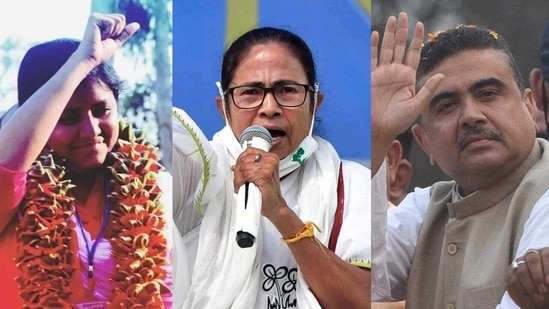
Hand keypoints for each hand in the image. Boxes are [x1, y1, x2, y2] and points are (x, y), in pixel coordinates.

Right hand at [75, 12, 139, 66]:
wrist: (91, 58)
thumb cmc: (101, 52)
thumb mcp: (117, 41)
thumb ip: (125, 33)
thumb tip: (137, 24)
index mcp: (103, 20)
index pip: (122, 20)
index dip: (119, 32)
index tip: (107, 39)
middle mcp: (99, 16)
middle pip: (121, 18)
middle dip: (117, 31)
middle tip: (104, 38)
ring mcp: (96, 16)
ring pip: (118, 20)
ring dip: (113, 32)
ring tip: (101, 37)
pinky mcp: (94, 18)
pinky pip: (112, 22)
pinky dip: (109, 32)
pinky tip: (99, 36)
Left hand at [232, 149, 285, 215]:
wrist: (274, 205)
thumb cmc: (268, 192)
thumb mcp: (261, 174)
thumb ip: (250, 167)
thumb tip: (235, 165)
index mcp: (271, 157)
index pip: (250, 151)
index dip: (240, 160)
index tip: (238, 168)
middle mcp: (270, 160)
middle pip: (245, 159)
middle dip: (237, 170)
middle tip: (238, 179)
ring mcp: (268, 167)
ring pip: (243, 168)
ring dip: (237, 178)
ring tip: (239, 184)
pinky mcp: (264, 175)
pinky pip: (245, 175)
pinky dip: (239, 182)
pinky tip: (240, 187)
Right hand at [370, 12, 443, 173]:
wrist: (378, 129)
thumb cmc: (397, 122)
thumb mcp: (417, 106)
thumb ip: (428, 89)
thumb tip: (442, 75)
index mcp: (408, 78)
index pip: (413, 53)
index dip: (416, 39)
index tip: (420, 25)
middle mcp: (395, 73)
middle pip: (400, 46)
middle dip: (402, 30)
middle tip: (404, 15)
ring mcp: (382, 74)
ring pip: (387, 48)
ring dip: (389, 34)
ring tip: (393, 19)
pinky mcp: (371, 77)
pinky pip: (372, 58)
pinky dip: (374, 46)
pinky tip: (376, 34)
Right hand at [506, 248, 548, 307]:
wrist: (541, 296)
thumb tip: (547, 281)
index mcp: (545, 254)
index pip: (546, 255)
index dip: (547, 268)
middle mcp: (531, 256)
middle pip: (532, 260)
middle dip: (538, 277)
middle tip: (543, 291)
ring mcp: (519, 263)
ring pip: (521, 271)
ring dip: (530, 286)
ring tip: (537, 297)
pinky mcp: (510, 272)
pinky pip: (512, 280)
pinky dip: (521, 290)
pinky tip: (528, 296)